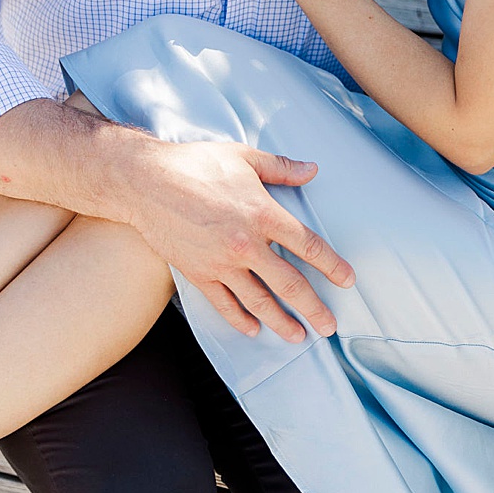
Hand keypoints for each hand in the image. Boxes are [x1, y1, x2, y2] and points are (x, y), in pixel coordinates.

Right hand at [125, 136, 354, 341]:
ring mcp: (220, 263)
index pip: (308, 246)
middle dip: (313, 307)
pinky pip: (223, 304)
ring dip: (280, 321)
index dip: (332, 265)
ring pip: (258, 301)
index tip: (348, 281)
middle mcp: (246, 244)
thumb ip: (281, 167)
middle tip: (329, 326)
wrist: (145, 183)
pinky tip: (253, 329)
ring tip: (298, 336)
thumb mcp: (244, 157)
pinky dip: (239, 319)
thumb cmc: (195, 165)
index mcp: (263, 214)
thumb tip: (312, 170)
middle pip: (288, 284)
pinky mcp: (197, 273)